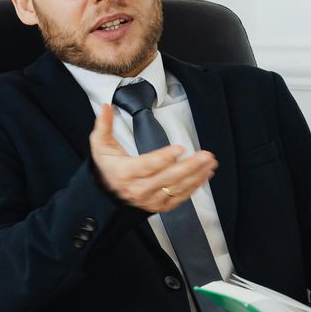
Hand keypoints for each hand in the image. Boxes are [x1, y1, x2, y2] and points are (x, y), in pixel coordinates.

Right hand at [89, 103, 218, 213]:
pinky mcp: (160, 205)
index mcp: (125, 173)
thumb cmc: (107, 167)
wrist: (107, 195)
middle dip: (189, 166)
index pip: (147, 165)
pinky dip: (194, 187)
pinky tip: (204, 175)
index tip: (180, 149)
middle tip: (205, 155)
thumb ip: (104, 125)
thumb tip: (106, 106)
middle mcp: (139, 189)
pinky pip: (180, 197)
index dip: (164, 158)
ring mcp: (150, 199)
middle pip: (167, 178)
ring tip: (210, 163)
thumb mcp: (100, 145)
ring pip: (176, 188)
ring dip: (196, 175)